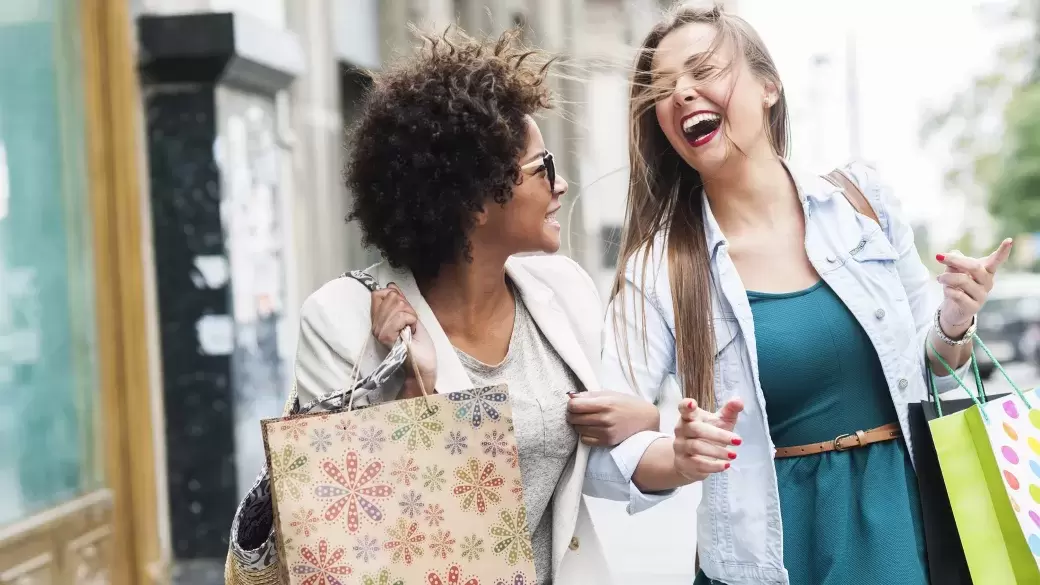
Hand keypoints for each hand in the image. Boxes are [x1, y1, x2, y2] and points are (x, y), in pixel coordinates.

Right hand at [371, 283, 435, 397]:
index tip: (406, 313)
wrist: (424, 366)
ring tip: (410, 329)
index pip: (378, 293)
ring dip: (410, 315)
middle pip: (390, 297)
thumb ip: (400, 303)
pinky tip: (410, 332)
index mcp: (379, 321)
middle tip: (410, 324)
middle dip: (406, 307)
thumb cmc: (420, 346)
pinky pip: (401, 316)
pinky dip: (411, 321)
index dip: (395, 296)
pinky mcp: (386, 337)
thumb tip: (391, 286)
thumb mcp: (410, 318)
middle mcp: (375, 326)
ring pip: (397, 304)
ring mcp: (379, 331)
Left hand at [566, 391, 659, 445]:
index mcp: (605, 403)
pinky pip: (585, 440)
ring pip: (578, 429)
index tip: (575, 404)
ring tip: (588, 420)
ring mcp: (606, 432)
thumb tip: (570, 395)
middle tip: (578, 412)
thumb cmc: (627, 404)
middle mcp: (604, 418)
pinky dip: (585, 434)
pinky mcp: (607, 442)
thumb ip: (589, 395)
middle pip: (574, 418)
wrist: (646, 420)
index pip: (575, 405)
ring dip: (579, 424)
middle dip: (572, 414)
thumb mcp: (610, 394)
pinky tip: (592, 429)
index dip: (571, 404)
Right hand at [673, 397, 742, 481]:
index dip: (686, 406)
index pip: (684, 408)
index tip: (691, 404)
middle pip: (696, 429)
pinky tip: (725, 465)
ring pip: (696, 447)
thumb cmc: (708, 435)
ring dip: (717, 452)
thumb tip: (739, 401)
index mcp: (689, 417)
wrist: (692, 459)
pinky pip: (697, 464)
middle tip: (738, 441)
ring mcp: (680, 446)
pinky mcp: (682, 462)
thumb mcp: (720, 422)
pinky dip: (713, 466)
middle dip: (718, 435)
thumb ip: (729, 411)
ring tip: (733, 455)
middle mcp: (681, 430)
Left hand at [935, 239, 1012, 336]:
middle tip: (938, 257)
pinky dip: (948, 290)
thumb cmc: (956, 286)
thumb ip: (955, 262)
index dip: (1003, 251)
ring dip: (947, 277)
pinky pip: (958, 294)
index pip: (996, 260)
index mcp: (986, 271)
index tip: (1009, 240)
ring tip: (939, 278)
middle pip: (975, 267)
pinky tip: (946, 290)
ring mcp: (981, 296)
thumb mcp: (955, 271)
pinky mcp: (973, 307)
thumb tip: (952, 253)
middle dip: (955, 260)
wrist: (953, 310)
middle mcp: (987, 283)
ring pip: (963, 280)